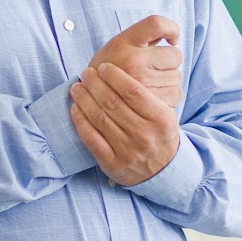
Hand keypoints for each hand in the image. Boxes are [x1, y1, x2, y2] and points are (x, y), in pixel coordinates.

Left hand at [70, 62, 180, 185]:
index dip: (115, 76)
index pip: (134, 91)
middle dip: (95, 83)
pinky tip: (75, 108)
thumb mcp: (166, 115)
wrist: (163, 172)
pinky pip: (91, 138)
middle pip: (113, 102)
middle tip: (86, 73)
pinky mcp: (112, 163)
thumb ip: (148, 96)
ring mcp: (127, 151)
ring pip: (99, 118)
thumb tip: (119, 72)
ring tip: (77, 87)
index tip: (104, 67)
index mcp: (161, 119)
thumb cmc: (160, 136)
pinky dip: (80, 121)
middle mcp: (144, 135)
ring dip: (84, 99)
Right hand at [89, 15, 182, 108]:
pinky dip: (170, 96)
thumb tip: (173, 35)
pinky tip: (155, 96)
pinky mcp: (148, 102)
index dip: (171, 28)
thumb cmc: (110, 69)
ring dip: (169, 80)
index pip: (157, 24)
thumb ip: (144, 38)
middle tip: (153, 69)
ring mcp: (141, 83)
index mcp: (124, 43)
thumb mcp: (119, 45)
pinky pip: (175, 94)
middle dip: (169, 63)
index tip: (172, 40)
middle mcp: (133, 61)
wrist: (90, 99)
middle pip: (175, 56)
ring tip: (151, 83)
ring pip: (177, 77)